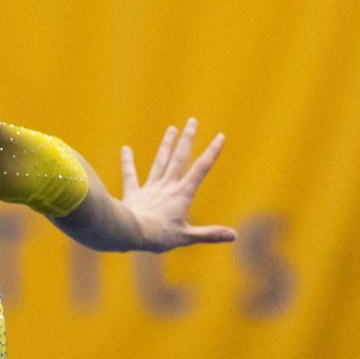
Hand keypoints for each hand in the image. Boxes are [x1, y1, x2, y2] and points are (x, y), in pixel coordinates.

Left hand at [120, 118, 234, 252]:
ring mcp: (150, 188)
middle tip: (192, 121)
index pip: (201, 169)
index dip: (212, 152)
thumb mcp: (188, 237)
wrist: (130, 233)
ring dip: (166, 145)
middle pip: (179, 158)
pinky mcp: (134, 193)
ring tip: (171, 128)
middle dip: (187, 139)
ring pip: (160, 162)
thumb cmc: (160, 237)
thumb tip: (233, 235)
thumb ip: (210, 234)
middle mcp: (167, 186)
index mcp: (182, 194)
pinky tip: (125, 148)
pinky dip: (128, 162)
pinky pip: (130, 175)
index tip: (220, 136)